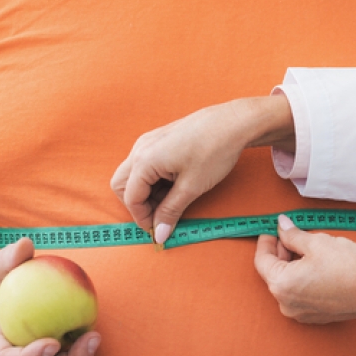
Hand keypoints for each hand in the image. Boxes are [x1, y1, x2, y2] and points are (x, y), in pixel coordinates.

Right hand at [110, 96, 294, 244]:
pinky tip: (176, 185)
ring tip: (174, 200)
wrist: (233, 122)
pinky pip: (146, 163)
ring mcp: (149, 141)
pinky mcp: (159, 139)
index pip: (130, 198)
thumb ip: (170, 211)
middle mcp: (140, 148)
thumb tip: (159, 234)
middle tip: (161, 215)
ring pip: (134, 174)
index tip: (159, 230)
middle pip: (122, 185)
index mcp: (144, 160)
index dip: (143, 218)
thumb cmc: (214, 150)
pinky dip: (154, 179)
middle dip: (138, 204)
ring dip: (147, 192)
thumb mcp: (191, 187)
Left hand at [253, 216, 355, 323]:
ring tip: (307, 248)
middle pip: (274, 273)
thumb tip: (281, 226)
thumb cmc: (349, 266)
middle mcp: (285, 303)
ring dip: (292, 265)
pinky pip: (299, 294)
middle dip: (280, 252)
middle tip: (291, 234)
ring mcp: (299, 313)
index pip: (262, 260)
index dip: (266, 241)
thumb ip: (292, 235)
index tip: (271, 230)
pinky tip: (315, 265)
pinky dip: (302, 278)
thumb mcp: (317, 242)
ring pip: (287, 284)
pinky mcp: (313, 316)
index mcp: (281, 285)